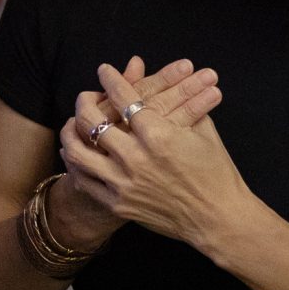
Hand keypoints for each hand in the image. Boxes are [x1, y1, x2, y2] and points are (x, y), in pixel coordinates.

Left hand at [50, 58, 227, 252]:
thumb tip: (170, 83)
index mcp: (159, 135)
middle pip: (92, 121)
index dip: (111, 80)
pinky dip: (76, 164)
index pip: (124, 98)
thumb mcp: (203, 132)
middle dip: (84, 102)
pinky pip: (84, 181)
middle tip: (87, 96)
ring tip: (73, 122)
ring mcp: (123, 183)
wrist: (217, 218)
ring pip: (78, 152)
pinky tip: (76, 152)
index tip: (104, 71)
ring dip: (71, 132)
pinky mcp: (118, 204)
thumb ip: (182, 105)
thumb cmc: (216, 172)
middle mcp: (136, 158)